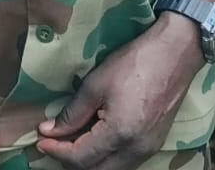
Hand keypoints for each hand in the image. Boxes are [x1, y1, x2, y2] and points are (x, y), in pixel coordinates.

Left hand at [35, 20, 202, 168]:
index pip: (81, 158)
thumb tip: (49, 130)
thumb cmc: (133, 64)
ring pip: (111, 169)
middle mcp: (136, 150)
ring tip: (69, 139)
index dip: (56, 151)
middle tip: (52, 142)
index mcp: (120, 134)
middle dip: (71, 160)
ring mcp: (148, 150)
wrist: (174, 56)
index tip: (40, 140)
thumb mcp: (95, 84)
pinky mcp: (154, 144)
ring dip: (88, 160)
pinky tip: (93, 138)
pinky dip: (105, 156)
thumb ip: (72, 113)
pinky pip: (124, 162)